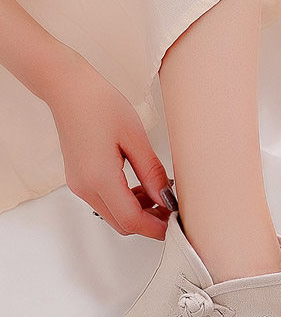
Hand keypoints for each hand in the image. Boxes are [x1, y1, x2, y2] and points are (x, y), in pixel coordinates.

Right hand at [48, 53, 175, 239]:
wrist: (68, 89)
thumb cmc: (99, 105)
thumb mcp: (136, 138)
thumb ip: (152, 173)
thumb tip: (167, 198)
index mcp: (99, 177)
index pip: (131, 220)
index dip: (156, 227)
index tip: (176, 222)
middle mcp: (85, 187)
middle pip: (123, 224)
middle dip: (150, 222)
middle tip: (172, 207)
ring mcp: (80, 185)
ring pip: (115, 216)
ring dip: (140, 212)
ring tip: (159, 191)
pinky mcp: (80, 180)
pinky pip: (107, 203)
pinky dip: (127, 202)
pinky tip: (142, 186)